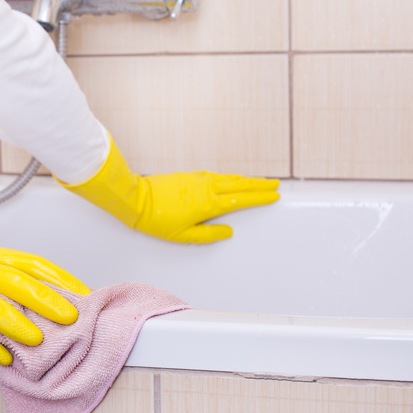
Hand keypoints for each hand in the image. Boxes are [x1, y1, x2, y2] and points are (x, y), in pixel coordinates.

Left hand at [60, 135, 278, 243]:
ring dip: (246, 179)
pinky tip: (233, 179)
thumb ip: (207, 234)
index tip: (274, 195)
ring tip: (260, 181)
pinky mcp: (190, 176)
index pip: (241, 200)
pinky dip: (230, 177)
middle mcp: (206, 189)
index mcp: (208, 205)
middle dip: (259, 185)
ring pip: (229, 178)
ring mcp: (198, 180)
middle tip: (275, 184)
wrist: (137, 199)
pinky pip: (217, 176)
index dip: (259, 198)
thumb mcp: (183, 236)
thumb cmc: (157, 220)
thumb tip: (227, 231)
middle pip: (239, 185)